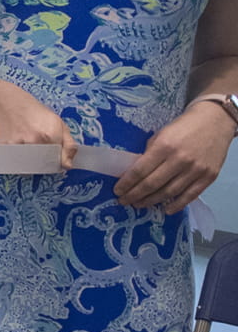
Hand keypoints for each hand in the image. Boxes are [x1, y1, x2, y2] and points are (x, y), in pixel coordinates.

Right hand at [0, 86, 76, 168]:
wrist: (7, 103)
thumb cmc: (34, 113)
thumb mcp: (58, 123)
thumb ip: (68, 145)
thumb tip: (68, 165)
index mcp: (50, 135)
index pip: (57, 163)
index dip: (55, 162)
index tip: (52, 158)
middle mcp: (33, 141)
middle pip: (41, 167)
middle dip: (42, 163)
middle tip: (38, 149)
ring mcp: (16, 145)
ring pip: (26, 167)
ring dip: (28, 163)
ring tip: (26, 147)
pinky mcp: (1, 147)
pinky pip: (11, 163)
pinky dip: (15, 159)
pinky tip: (16, 146)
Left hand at [116, 100, 234, 213]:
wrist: (214, 122)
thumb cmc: (183, 127)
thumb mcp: (161, 134)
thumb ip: (150, 153)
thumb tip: (136, 173)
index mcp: (164, 147)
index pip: (140, 170)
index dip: (127, 183)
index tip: (117, 191)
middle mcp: (180, 160)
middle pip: (152, 184)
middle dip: (135, 195)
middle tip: (124, 201)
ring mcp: (196, 170)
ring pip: (169, 192)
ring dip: (151, 201)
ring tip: (139, 204)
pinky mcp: (209, 176)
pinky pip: (190, 195)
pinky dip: (177, 205)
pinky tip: (165, 210)